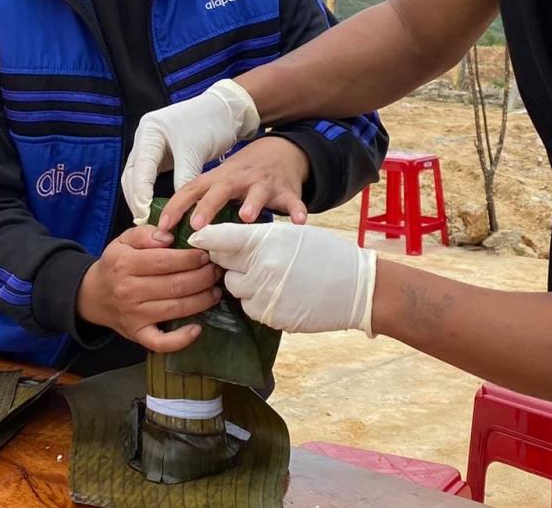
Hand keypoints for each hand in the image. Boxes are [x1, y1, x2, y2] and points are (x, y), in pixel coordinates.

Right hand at [76, 226, 222, 351]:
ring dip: (202, 300)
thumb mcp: (124, 240)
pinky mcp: (138, 335)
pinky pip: (161, 342)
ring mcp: (134, 316)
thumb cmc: (115, 265)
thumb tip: (169, 237)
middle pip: (175, 285)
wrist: (93, 295)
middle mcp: (129, 291)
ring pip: (175, 309)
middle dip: (202, 277)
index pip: (165, 261)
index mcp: (125, 264)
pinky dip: (181, 340)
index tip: (206, 254)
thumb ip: (145, 234)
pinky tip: (197, 329)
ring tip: (215, 290)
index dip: (190, 258)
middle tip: (216, 271)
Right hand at [122, 79, 260, 221]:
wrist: (224, 110)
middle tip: (144, 222)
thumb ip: (184, 177)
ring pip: (137, 178)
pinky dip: (149, 193)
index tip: (144, 214)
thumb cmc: (210, 124)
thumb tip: (179, 207)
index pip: (140, 168)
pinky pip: (148, 178)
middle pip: (132, 174)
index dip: (141, 193)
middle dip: (136, 199)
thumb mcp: (195, 151)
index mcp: (149, 131)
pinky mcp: (158, 155)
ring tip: (148, 220)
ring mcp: (149, 146)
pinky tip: (155, 208)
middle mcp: (144, 138)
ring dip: (140, 198)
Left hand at [158, 136, 310, 232]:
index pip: (191, 189)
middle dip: (208, 207)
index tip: (161, 227)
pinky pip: (292, 200)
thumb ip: (202, 200)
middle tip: (197, 226)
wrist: (281, 151)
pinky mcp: (287, 190)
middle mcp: (239, 179)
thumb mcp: (220, 180)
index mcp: (219, 178)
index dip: (176, 207)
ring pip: (257, 193)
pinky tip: (298, 223)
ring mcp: (264, 183)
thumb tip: (173, 229)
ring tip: (246, 218)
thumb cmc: (243, 174)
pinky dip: (296, 210)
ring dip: (252, 204)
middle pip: (220, 190)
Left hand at [189, 222, 376, 335]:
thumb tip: (228, 243)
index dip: (205, 237)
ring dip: (243, 283)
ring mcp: (265, 296)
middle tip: (247, 259)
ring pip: (234, 289)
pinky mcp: (271, 317)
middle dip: (230, 261)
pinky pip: (250, 308)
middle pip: (223, 265)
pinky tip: (278, 294)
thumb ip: (259, 239)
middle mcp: (261, 268)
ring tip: (269, 277)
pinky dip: (257, 301)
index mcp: (266, 241)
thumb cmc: (326, 254)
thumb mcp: (293, 235)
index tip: (195, 238)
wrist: (356, 288)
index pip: (221, 237)